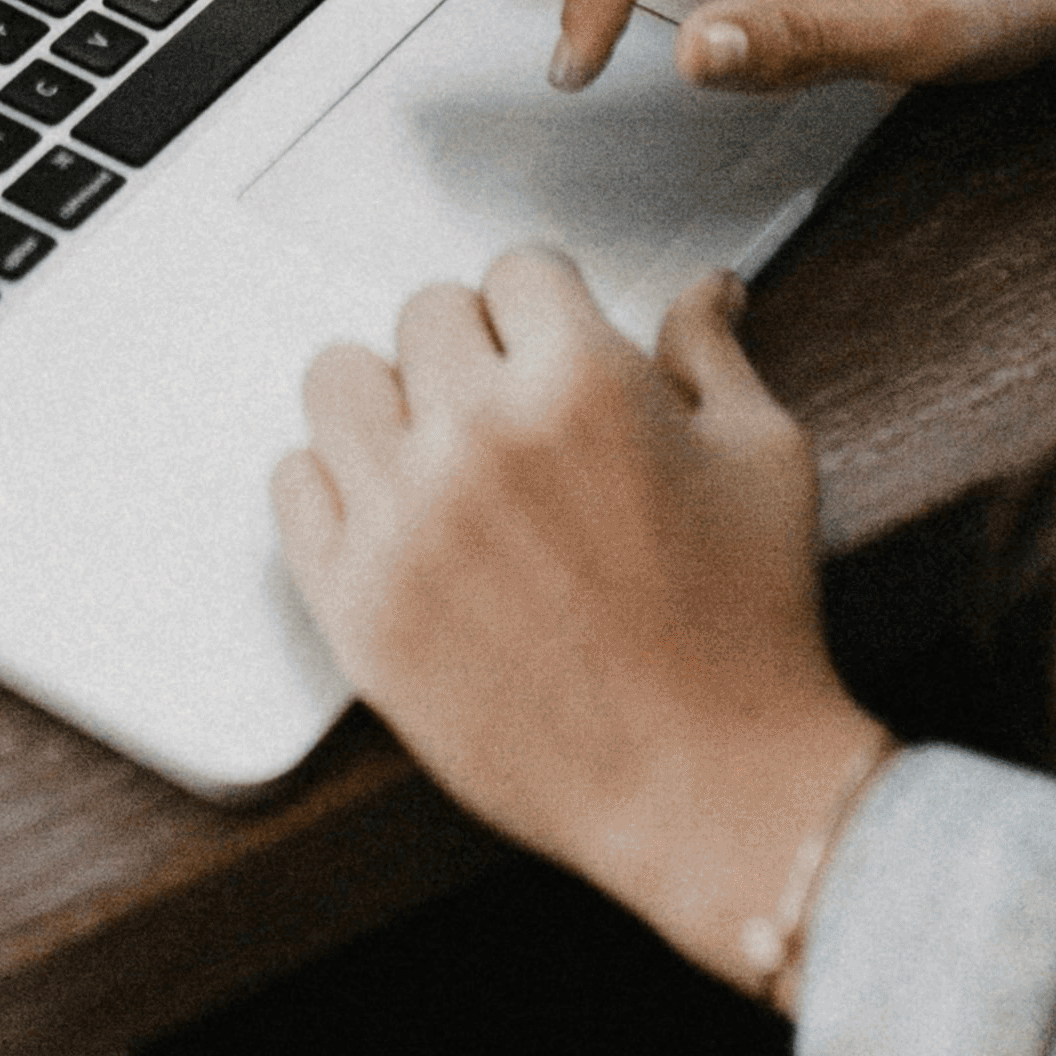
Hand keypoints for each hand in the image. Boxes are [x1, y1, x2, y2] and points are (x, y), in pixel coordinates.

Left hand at [272, 252, 888, 990]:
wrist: (707, 786)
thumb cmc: (748, 628)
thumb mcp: (762, 459)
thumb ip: (711, 355)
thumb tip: (704, 289)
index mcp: (580, 382)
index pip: (516, 268)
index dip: (547, 307)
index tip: (553, 343)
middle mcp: (477, 435)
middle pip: (424, 314)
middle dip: (474, 348)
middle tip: (510, 408)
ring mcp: (403, 520)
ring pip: (338, 378)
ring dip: (389, 400)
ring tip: (436, 447)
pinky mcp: (355, 603)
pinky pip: (293, 484)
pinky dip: (336, 485)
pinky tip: (393, 511)